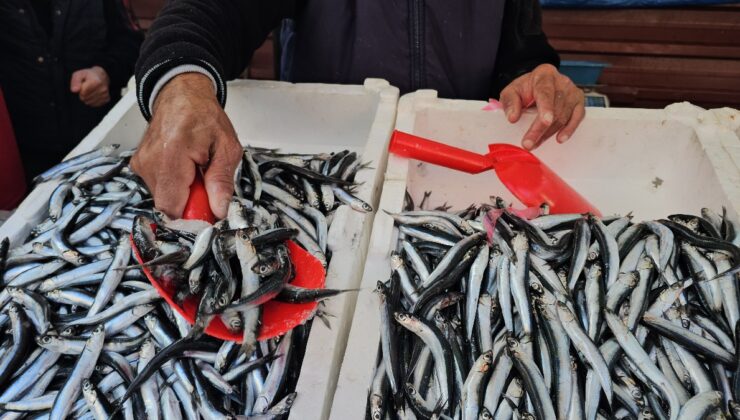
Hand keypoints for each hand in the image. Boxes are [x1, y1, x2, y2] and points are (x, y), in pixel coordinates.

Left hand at [70, 66, 110, 106]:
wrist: (101, 77)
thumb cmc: (88, 75)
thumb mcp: (79, 74)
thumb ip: (75, 81)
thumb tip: (74, 90)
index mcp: (96, 81)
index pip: (82, 92)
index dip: (80, 89)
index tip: (82, 85)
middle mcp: (102, 89)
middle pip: (85, 98)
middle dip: (82, 94)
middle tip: (86, 88)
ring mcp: (105, 95)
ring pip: (88, 102)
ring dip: (86, 98)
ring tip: (89, 91)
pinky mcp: (106, 99)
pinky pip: (94, 104)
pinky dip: (91, 101)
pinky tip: (93, 94)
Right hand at [130, 73, 241, 218]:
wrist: (181, 95)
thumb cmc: (204, 116)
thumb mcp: (227, 147)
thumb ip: (222, 181)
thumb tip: (219, 210)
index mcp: (172, 153)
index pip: (172, 206)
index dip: (192, 214)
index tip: (209, 208)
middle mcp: (150, 160)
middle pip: (168, 205)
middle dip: (191, 203)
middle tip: (206, 183)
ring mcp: (141, 163)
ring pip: (164, 199)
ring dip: (183, 193)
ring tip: (195, 171)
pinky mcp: (139, 166)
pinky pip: (159, 188)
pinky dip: (175, 185)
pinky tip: (184, 169)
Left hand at [500, 64, 584, 149]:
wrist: (537, 86)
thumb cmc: (525, 89)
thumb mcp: (511, 92)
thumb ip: (509, 102)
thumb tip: (513, 118)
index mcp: (545, 74)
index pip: (545, 92)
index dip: (546, 108)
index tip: (545, 122)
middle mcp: (562, 81)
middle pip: (555, 108)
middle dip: (541, 129)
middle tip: (528, 143)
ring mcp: (572, 92)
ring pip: (564, 116)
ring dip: (549, 133)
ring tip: (535, 143)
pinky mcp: (578, 102)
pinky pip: (578, 117)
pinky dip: (569, 129)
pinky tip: (560, 138)